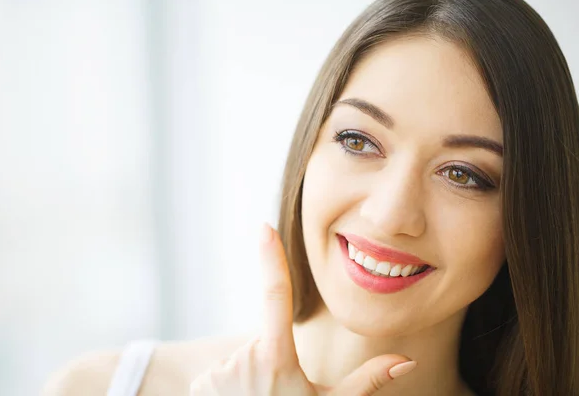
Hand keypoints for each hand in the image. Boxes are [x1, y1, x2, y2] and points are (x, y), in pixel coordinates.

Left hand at [189, 223, 416, 395]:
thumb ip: (367, 382)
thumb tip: (406, 359)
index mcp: (278, 358)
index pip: (277, 295)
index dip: (272, 258)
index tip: (263, 228)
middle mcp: (244, 358)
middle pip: (264, 339)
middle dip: (273, 358)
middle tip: (281, 393)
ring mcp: (219, 372)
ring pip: (243, 357)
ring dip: (253, 374)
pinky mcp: (200, 384)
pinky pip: (222, 373)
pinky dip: (232, 385)